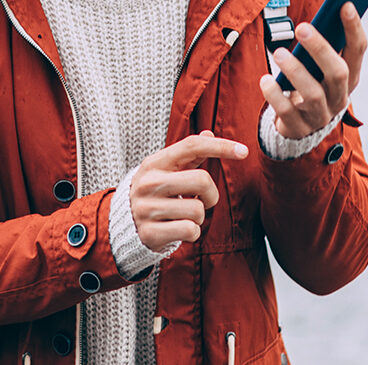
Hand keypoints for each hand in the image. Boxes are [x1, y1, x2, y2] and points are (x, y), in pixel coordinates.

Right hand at [129, 131, 247, 251]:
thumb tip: (209, 133)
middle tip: (203, 200)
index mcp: (155, 162)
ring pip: (198, 210)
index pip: (192, 146)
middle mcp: (149, 182)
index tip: (243, 151)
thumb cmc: (155, 191)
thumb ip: (189, 153)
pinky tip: (179, 228)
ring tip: (185, 215)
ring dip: (199, 216)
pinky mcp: (150, 232)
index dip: (221, 146)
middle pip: (202, 180)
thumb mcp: (166, 169)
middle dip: (211, 194)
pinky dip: (192, 232)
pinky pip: (190, 231)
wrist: (123, 223)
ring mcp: (148, 208)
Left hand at [259, 1, 366, 138]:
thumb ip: (322, 45)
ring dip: (296, 71)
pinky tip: (266, 80)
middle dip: (321, 48)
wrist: (300, 126)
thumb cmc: (310, 84)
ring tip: (279, 53)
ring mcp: (320, 115)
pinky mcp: (299, 127)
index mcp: (349, 77)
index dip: (354, 28)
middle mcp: (339, 97)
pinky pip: (287, 112)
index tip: (346, 4)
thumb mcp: (319, 67)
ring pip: (313, 94)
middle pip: (337, 72)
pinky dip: (275, 95)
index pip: (358, 50)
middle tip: (301, 28)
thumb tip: (322, 12)